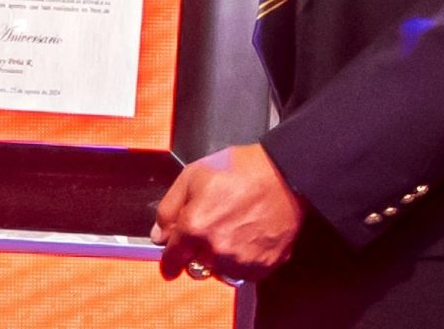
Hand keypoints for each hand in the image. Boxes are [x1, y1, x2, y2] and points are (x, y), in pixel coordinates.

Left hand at [151, 143, 303, 283]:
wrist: (284, 173)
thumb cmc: (240, 169)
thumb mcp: (192, 175)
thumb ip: (169, 208)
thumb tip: (159, 235)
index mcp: (195, 227)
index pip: (172, 259)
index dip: (170, 259)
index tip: (171, 261)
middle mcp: (216, 250)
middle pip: (196, 267)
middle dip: (198, 254)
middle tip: (212, 231)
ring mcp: (241, 261)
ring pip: (220, 272)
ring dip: (221, 259)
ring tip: (234, 232)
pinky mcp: (263, 266)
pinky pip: (245, 273)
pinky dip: (244, 261)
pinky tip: (250, 238)